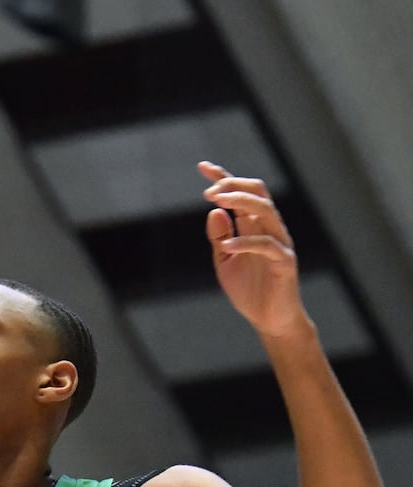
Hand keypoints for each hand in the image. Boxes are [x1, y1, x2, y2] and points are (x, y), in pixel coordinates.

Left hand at [199, 161, 305, 338]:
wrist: (269, 319)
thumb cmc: (248, 289)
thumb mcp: (224, 261)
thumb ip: (219, 236)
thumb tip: (213, 211)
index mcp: (253, 226)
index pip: (240, 193)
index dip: (223, 177)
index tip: (202, 167)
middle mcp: (268, 228)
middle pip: (258, 192)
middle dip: (233, 185)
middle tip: (208, 191)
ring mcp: (279, 243)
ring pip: (266, 210)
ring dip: (241, 202)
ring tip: (217, 201)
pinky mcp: (285, 261)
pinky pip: (267, 245)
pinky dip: (245, 242)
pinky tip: (226, 245)